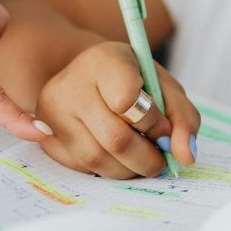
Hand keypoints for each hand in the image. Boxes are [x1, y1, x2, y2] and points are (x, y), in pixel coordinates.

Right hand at [34, 42, 199, 178]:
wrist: (89, 76)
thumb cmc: (133, 81)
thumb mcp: (164, 87)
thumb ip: (183, 118)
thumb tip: (186, 157)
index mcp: (104, 60)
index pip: (127, 101)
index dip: (153, 122)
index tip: (162, 126)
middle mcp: (71, 83)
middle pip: (115, 139)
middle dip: (148, 159)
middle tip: (159, 158)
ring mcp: (53, 110)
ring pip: (98, 160)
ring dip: (129, 170)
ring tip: (140, 158)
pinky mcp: (45, 134)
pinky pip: (82, 168)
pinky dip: (107, 170)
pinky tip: (115, 156)